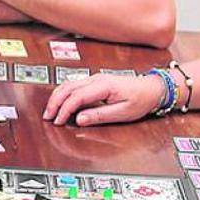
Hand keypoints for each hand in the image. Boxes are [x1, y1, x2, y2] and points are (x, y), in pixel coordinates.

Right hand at [45, 72, 160, 125]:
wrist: (151, 88)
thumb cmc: (141, 100)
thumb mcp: (123, 113)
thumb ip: (100, 115)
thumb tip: (80, 119)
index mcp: (103, 86)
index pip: (76, 97)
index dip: (64, 110)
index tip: (59, 122)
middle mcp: (96, 79)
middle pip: (67, 88)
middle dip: (55, 103)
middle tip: (48, 117)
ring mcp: (94, 78)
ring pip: (68, 84)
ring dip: (57, 97)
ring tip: (51, 112)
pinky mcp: (95, 81)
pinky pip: (74, 85)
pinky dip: (64, 94)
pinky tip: (61, 103)